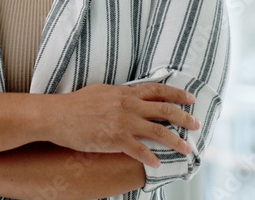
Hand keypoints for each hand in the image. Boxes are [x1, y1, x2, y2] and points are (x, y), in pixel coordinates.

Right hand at [47, 83, 200, 167]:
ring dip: (176, 140)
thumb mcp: (101, 91)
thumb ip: (119, 94)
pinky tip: (158, 164)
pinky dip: (151, 157)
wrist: (57, 115)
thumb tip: (130, 95)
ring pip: (158, 130)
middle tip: (197, 125)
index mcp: (125, 92)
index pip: (157, 90)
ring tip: (187, 148)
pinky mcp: (115, 139)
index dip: (177, 94)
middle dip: (184, 117)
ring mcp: (123, 122)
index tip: (191, 98)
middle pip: (164, 110)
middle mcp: (128, 105)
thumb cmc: (75, 104)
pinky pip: (139, 150)